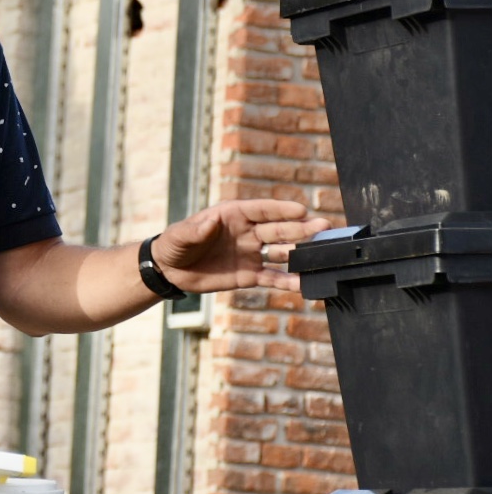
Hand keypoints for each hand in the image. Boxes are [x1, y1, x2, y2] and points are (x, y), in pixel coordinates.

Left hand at [151, 200, 331, 294]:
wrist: (169, 270)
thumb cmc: (175, 244)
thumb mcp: (181, 235)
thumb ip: (196, 230)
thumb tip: (211, 222)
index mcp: (233, 215)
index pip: (262, 210)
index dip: (281, 209)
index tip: (301, 210)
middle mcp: (247, 232)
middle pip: (279, 229)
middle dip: (301, 228)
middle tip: (323, 227)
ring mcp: (251, 254)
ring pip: (281, 252)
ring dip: (301, 253)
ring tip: (322, 255)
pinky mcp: (249, 275)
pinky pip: (272, 277)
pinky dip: (288, 281)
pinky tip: (303, 283)